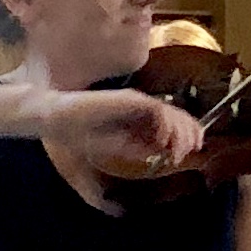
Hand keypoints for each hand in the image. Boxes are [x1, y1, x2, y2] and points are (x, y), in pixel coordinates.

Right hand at [37, 84, 204, 179]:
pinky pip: (156, 109)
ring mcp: (135, 101)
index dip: (186, 134)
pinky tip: (163, 139)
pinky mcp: (129, 99)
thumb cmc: (81, 132)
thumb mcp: (116, 147)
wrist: (57, 118)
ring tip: (180, 149)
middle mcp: (140, 106)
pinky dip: (165, 124)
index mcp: (137, 117)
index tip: (190, 150)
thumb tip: (162, 152)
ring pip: (170, 111)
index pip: (171, 121)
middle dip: (189, 133)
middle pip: (176, 114)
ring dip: (180, 131)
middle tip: (192, 149)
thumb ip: (139, 148)